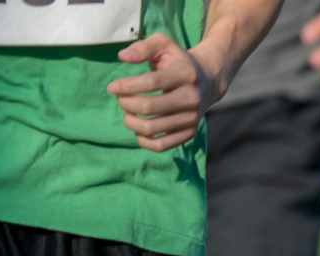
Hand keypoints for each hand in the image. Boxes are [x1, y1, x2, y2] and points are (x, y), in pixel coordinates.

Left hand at [109, 35, 214, 150]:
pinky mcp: (189, 133)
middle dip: (126, 103)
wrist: (207, 81)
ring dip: (130, 122)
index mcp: (186, 74)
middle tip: (120, 99)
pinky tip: (137, 128)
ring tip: (127, 113)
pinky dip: (143, 140)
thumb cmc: (177, 61)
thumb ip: (143, 47)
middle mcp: (192, 98)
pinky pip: (161, 146)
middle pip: (149, 107)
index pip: (151, 82)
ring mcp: (192, 118)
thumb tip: (123, 57)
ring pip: (152, 128)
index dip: (127, 86)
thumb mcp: (163, 45)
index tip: (111, 87)